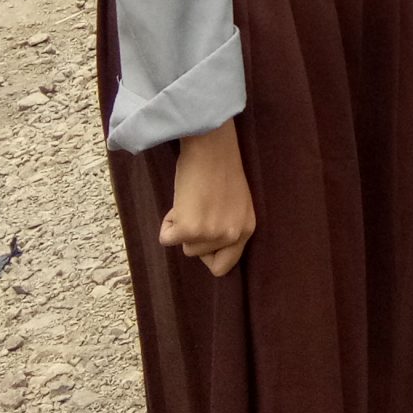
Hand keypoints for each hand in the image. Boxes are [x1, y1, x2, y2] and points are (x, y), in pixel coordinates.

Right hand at [161, 124, 254, 276]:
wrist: (210, 147)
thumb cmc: (219, 167)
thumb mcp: (235, 203)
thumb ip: (227, 227)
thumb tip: (207, 250)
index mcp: (246, 228)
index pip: (225, 265)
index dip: (208, 254)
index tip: (201, 238)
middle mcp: (232, 235)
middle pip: (199, 254)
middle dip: (192, 234)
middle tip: (198, 206)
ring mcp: (212, 234)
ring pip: (184, 247)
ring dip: (181, 227)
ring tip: (191, 201)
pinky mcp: (190, 229)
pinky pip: (166, 239)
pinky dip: (166, 223)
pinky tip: (180, 201)